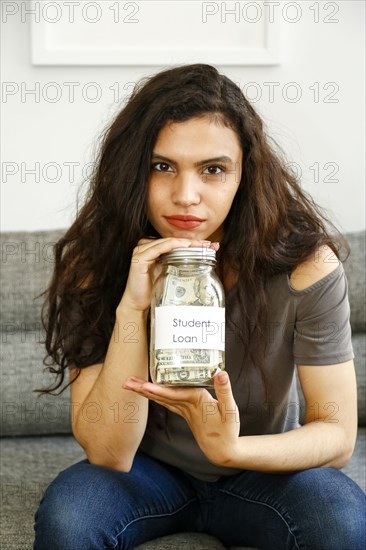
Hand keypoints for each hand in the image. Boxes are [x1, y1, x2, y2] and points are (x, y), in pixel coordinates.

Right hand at [120, 237, 218, 312]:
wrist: (138, 303)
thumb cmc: (152, 288)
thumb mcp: (169, 272)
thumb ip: (178, 263)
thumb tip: (200, 259)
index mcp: (153, 248)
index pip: (176, 242)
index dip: (193, 243)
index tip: (210, 246)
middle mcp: (146, 246)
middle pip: (173, 240)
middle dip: (193, 242)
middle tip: (209, 245)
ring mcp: (141, 251)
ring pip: (167, 242)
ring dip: (185, 242)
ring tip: (200, 245)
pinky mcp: (139, 258)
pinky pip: (158, 248)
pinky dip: (172, 246)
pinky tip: (184, 246)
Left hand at [123, 370, 239, 466]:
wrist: (222, 450)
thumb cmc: (228, 430)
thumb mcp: (230, 410)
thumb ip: (224, 390)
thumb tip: (220, 371)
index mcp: (196, 401)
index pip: (172, 394)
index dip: (157, 389)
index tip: (142, 385)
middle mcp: (186, 406)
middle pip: (160, 395)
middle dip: (142, 388)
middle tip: (125, 381)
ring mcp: (184, 411)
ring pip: (161, 398)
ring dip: (145, 391)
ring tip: (130, 384)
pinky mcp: (185, 413)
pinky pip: (166, 402)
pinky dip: (156, 395)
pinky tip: (148, 391)